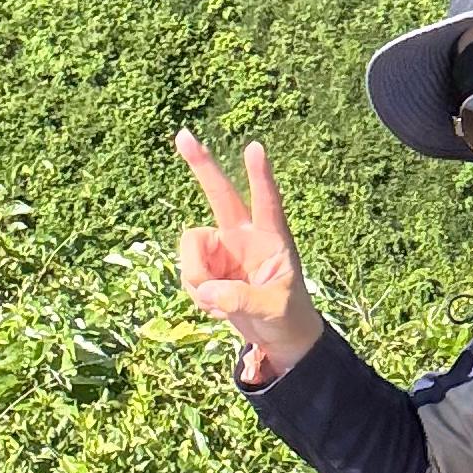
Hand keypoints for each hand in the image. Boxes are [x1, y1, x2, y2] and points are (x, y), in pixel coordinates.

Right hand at [175, 133, 321, 384]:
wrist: (278, 338)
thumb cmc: (288, 316)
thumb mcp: (274, 309)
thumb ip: (242, 298)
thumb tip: (207, 290)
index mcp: (272, 239)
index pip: (267, 202)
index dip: (260, 176)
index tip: (255, 148)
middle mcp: (244, 237)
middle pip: (220, 194)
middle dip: (202, 166)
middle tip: (183, 135)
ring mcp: (222, 251)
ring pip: (192, 248)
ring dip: (196, 276)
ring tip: (219, 304)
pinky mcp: (206, 269)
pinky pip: (188, 274)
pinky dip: (197, 294)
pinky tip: (216, 307)